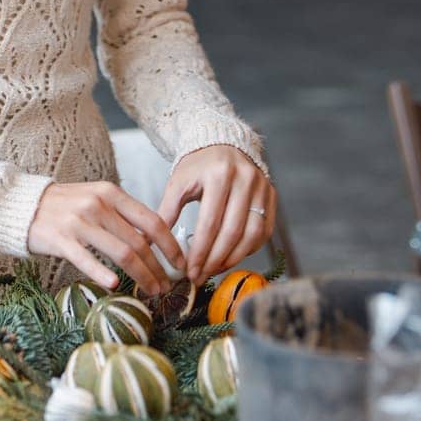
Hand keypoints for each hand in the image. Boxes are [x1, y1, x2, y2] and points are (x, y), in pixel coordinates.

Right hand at [27, 180, 188, 295]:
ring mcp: (80, 222)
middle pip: (139, 242)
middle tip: (167, 286)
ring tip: (152, 291)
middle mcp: (98, 205)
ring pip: (121, 253)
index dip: (170, 245)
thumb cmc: (66, 205)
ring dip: (141, 275)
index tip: (181, 263)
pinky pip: (87, 259)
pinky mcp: (61, 239)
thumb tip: (152, 241)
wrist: (25, 204)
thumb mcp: (97, 199)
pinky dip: (102, 273)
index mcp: (111, 194)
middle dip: (158, 268)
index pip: (151, 220)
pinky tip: (114, 285)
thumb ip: (122, 215)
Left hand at [157, 146, 277, 285]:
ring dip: (233, 258)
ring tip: (214, 269)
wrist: (222, 143)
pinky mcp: (271, 195)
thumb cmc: (198, 165)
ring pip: (253, 234)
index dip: (201, 252)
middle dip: (215, 260)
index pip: (210, 223)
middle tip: (201, 276)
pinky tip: (232, 256)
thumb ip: (166, 212)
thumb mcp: (178, 182)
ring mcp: (262, 187)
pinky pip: (264, 231)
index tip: (190, 271)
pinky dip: (249, 249)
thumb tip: (150, 243)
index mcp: (219, 174)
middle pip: (232, 232)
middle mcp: (245, 179)